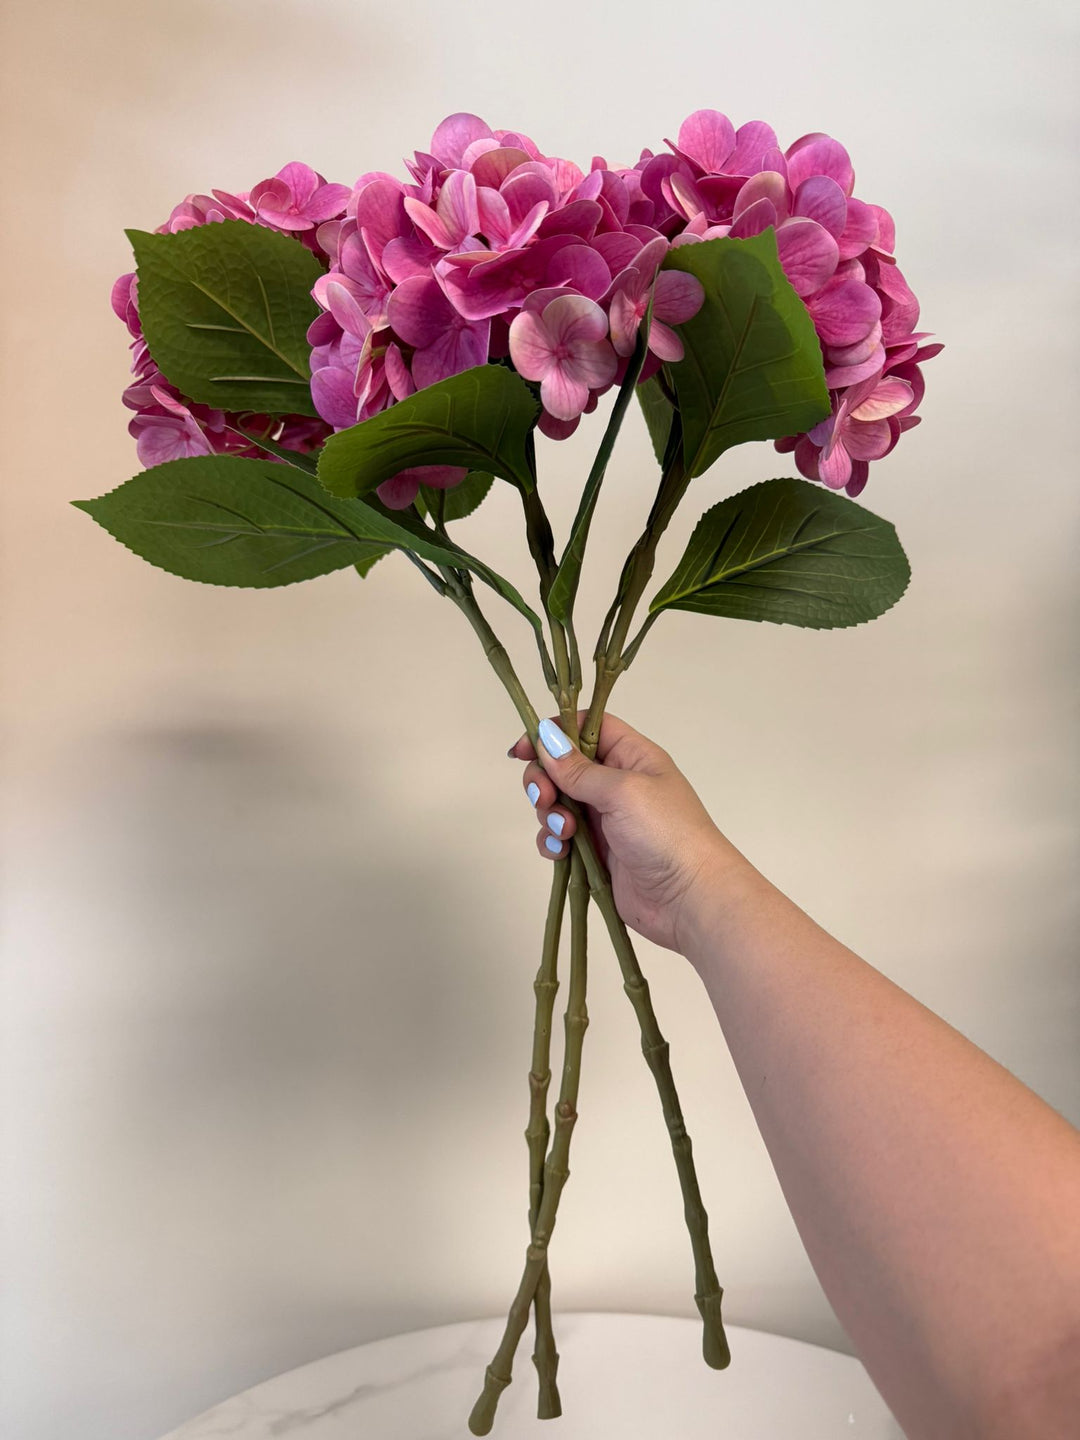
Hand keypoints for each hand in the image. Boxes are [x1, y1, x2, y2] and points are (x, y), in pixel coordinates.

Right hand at [507, 711, 745, 953]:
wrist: (688, 899)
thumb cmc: (667, 834)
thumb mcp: (622, 791)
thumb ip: (579, 769)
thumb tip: (548, 740)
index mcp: (632, 757)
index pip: (587, 728)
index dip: (555, 733)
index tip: (525, 748)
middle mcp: (617, 784)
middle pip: (564, 766)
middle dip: (545, 780)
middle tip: (543, 797)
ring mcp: (606, 819)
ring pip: (558, 803)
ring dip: (550, 814)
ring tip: (566, 831)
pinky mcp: (597, 852)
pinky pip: (561, 838)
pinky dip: (554, 842)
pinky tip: (562, 852)